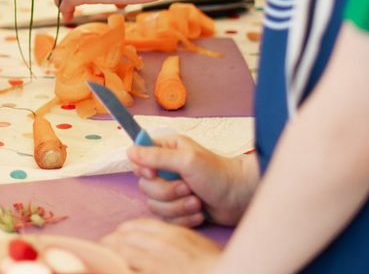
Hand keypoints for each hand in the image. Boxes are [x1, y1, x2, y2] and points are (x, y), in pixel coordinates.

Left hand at [102, 218, 220, 273]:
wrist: (219, 273)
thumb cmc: (212, 263)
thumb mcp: (195, 242)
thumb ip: (177, 238)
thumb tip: (164, 240)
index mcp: (170, 232)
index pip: (139, 225)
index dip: (125, 230)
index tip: (119, 234)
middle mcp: (158, 244)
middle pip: (125, 237)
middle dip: (112, 241)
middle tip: (104, 245)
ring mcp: (152, 262)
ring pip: (121, 252)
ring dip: (109, 253)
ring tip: (99, 256)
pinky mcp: (150, 273)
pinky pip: (126, 268)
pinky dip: (117, 267)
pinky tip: (110, 267)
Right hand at [127, 134, 257, 227]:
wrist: (239, 198)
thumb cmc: (217, 174)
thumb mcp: (187, 160)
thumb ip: (157, 156)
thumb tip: (130, 151)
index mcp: (167, 150)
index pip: (138, 158)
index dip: (143, 169)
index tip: (154, 174)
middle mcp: (167, 169)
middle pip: (144, 186)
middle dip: (167, 192)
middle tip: (188, 188)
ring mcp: (171, 190)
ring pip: (154, 205)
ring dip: (178, 207)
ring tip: (197, 202)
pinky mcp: (178, 209)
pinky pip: (167, 219)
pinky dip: (183, 218)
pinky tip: (199, 213)